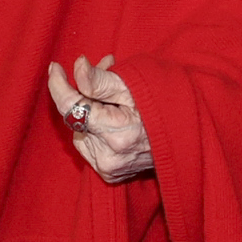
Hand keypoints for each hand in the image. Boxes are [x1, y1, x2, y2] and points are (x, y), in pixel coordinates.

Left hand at [48, 55, 151, 182]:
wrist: (186, 139)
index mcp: (117, 133)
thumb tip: (76, 68)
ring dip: (90, 109)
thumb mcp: (135, 86)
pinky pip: (89, 144)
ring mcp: (108, 168)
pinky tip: (114, 116)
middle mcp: (109, 156)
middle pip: (77, 117)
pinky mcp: (109, 173)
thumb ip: (101, 80)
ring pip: (80, 130)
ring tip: (115, 96)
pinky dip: (95, 127)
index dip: (59, 85)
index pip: (72, 108)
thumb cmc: (163, 106)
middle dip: (85, 92)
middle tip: (106, 69)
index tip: (55, 67)